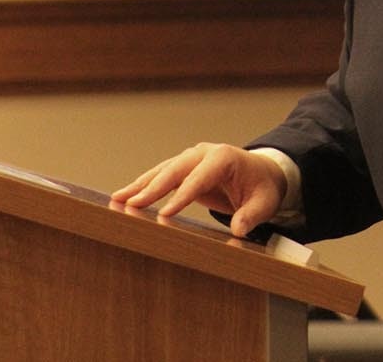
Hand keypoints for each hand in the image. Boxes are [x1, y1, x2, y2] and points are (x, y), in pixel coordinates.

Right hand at [111, 142, 285, 236]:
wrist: (262, 173)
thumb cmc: (263, 188)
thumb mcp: (264, 202)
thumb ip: (251, 215)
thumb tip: (238, 230)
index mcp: (224, 157)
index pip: (200, 177)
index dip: (182, 196)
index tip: (165, 214)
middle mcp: (204, 153)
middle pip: (174, 170)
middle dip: (152, 188)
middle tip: (131, 204)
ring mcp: (191, 158)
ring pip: (162, 170)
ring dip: (140, 185)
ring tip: (118, 199)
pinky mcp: (184, 168)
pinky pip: (161, 175)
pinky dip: (144, 186)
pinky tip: (126, 197)